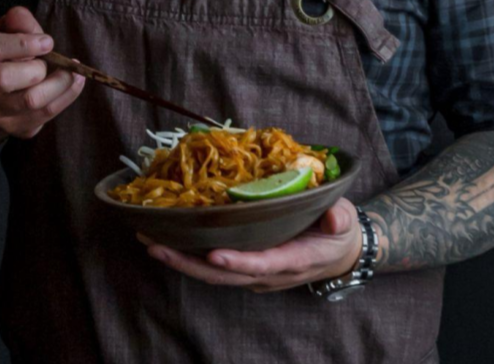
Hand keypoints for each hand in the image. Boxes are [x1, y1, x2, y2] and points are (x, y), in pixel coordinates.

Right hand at [0, 5, 84, 139]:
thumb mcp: (1, 32)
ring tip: (73, 71)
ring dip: (58, 83)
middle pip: (4, 79)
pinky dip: (66, 96)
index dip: (23, 43)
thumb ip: (15, 22)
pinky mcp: (12, 128)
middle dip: (36, 67)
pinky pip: (44, 115)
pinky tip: (74, 82)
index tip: (47, 41)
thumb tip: (20, 15)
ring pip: (29, 101)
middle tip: (48, 60)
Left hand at [137, 198, 361, 292]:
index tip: (214, 255)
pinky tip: (167, 239)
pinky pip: (214, 265)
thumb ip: (339, 218)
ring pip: (214, 273)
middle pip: (225, 275)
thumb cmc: (338, 229)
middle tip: (156, 246)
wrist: (338, 250)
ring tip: (149, 241)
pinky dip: (189, 255)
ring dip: (181, 260)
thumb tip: (333, 219)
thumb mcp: (344, 219)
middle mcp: (269, 272)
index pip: (263, 264)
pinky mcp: (247, 264)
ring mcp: (255, 271)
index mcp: (293, 260)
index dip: (239, 263)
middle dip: (189, 264)